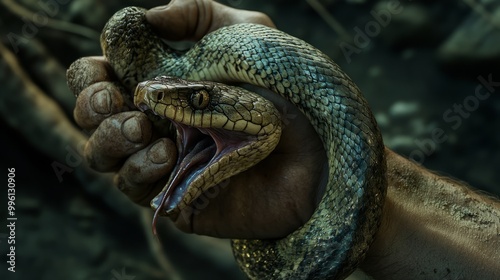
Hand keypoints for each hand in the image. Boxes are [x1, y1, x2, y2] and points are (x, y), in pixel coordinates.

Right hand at [67, 0, 325, 238]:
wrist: (320, 151)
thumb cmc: (286, 90)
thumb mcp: (247, 35)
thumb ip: (199, 16)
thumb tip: (149, 17)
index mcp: (161, 82)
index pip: (101, 75)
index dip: (94, 72)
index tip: (114, 69)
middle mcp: (154, 120)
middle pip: (91, 115)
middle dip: (92, 105)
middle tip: (118, 101)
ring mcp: (162, 158)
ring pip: (101, 154)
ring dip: (109, 139)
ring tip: (143, 128)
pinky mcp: (175, 195)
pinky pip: (134, 187)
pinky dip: (138, 169)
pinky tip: (165, 154)